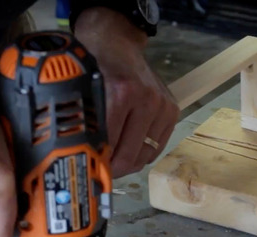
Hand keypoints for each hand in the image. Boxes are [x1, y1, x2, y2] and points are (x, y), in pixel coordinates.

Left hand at [74, 8, 179, 177]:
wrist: (118, 45)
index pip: (110, 145)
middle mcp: (147, 100)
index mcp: (122, 94)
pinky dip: (143, 154)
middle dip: (114, 169)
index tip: (90, 171)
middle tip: (101, 172)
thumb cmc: (96, 67)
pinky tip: (130, 150)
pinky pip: (158, 147)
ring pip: (145, 154)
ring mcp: (162, 106)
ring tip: (115, 162)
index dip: (98, 163)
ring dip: (129, 163)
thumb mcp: (85, 92)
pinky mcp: (172, 110)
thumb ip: (87, 125)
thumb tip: (86, 162)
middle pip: (130, 155)